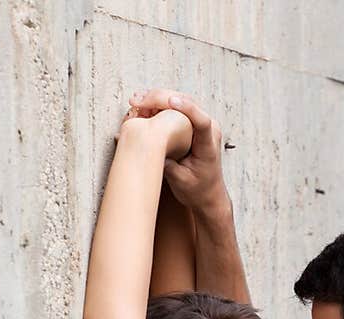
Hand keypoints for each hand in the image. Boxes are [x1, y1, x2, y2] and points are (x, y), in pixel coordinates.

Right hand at [127, 88, 228, 214]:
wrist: (208, 194)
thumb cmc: (198, 190)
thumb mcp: (180, 181)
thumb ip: (167, 164)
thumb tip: (147, 145)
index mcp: (208, 144)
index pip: (202, 121)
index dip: (187, 108)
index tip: (170, 101)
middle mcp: (208, 128)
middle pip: (186, 102)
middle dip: (160, 99)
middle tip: (137, 102)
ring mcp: (199, 123)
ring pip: (179, 100)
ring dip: (157, 99)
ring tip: (136, 103)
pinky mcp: (190, 123)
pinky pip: (175, 108)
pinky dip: (158, 105)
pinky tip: (143, 106)